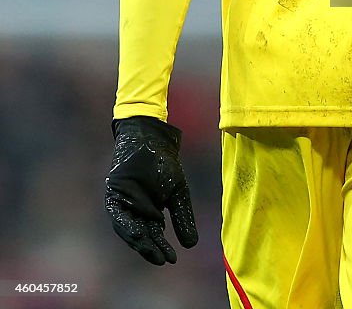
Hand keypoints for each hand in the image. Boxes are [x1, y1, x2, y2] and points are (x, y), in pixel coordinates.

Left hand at [105, 116, 198, 264]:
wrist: (153, 139)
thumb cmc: (166, 164)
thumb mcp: (178, 193)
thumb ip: (182, 217)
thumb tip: (191, 245)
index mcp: (149, 212)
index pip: (154, 235)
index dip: (161, 247)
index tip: (171, 259)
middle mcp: (134, 210)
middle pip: (140, 234)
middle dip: (149, 248)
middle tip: (160, 259)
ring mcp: (122, 202)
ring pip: (127, 228)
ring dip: (137, 240)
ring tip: (149, 250)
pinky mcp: (113, 194)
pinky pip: (117, 214)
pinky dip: (125, 224)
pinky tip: (137, 233)